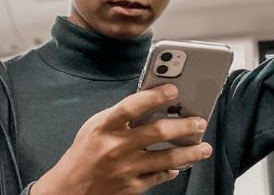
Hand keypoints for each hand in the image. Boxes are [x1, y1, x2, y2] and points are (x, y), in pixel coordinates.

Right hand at [31, 84, 211, 194]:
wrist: (69, 189)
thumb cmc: (84, 152)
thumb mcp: (95, 126)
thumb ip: (120, 116)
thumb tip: (152, 103)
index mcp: (104, 126)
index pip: (132, 106)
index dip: (154, 96)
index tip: (174, 89)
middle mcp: (116, 147)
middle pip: (157, 132)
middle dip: (183, 125)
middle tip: (199, 121)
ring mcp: (125, 169)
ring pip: (166, 158)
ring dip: (189, 152)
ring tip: (203, 147)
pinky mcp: (132, 187)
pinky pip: (159, 176)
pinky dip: (172, 170)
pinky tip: (180, 166)